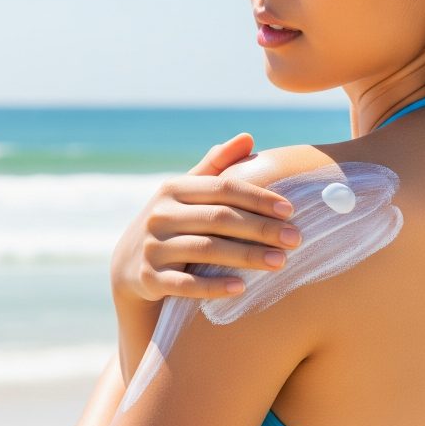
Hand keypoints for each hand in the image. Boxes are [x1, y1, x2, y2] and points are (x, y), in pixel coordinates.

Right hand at [109, 132, 302, 302]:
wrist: (129, 265)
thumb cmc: (172, 222)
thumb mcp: (186, 192)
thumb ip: (216, 166)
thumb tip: (248, 137)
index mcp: (173, 189)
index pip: (223, 188)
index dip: (258, 198)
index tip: (290, 210)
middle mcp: (160, 215)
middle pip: (219, 218)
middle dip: (261, 228)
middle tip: (296, 239)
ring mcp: (152, 247)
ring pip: (206, 249)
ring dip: (246, 256)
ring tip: (280, 262)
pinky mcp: (149, 278)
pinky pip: (185, 284)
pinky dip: (214, 286)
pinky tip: (242, 288)